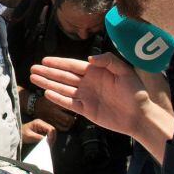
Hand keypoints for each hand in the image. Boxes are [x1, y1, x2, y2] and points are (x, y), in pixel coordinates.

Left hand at [22, 119, 55, 144]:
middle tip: (50, 145)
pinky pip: (48, 135)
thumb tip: (47, 141)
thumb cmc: (21, 133)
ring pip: (51, 133)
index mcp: (39, 123)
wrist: (17, 133)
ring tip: (48, 145)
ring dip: (51, 139)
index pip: (50, 129)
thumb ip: (38, 137)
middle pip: (52, 130)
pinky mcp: (42, 131)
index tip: (49, 143)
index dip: (51, 136)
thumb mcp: (29, 136)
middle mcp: (42, 123)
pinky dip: (48, 139)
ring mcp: (42, 127)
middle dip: (52, 138)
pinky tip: (47, 143)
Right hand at [29, 53, 148, 137]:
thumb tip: (89, 58)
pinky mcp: (86, 110)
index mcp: (95, 72)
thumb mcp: (125, 71)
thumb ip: (108, 61)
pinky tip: (47, 93)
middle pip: (63, 76)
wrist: (139, 115)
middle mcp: (87, 83)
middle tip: (33, 69)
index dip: (58, 62)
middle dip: (48, 72)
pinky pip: (68, 103)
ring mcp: (85, 96)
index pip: (72, 65)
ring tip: (34, 79)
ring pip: (62, 89)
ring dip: (48, 83)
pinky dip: (58, 99)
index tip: (44, 60)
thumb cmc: (135, 92)